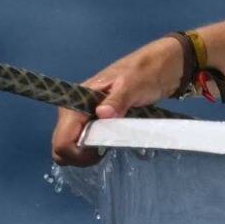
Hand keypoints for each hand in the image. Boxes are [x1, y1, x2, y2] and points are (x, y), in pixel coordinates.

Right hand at [51, 35, 184, 166]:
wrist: (161, 66)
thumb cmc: (145, 72)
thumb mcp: (132, 85)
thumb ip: (117, 100)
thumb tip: (102, 114)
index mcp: (77, 101)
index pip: (62, 139)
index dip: (76, 153)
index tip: (99, 154)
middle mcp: (75, 111)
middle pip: (62, 146)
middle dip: (80, 157)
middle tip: (105, 154)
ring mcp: (85, 117)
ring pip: (73, 146)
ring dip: (87, 155)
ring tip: (110, 149)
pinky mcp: (96, 122)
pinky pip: (85, 143)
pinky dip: (94, 150)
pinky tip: (110, 145)